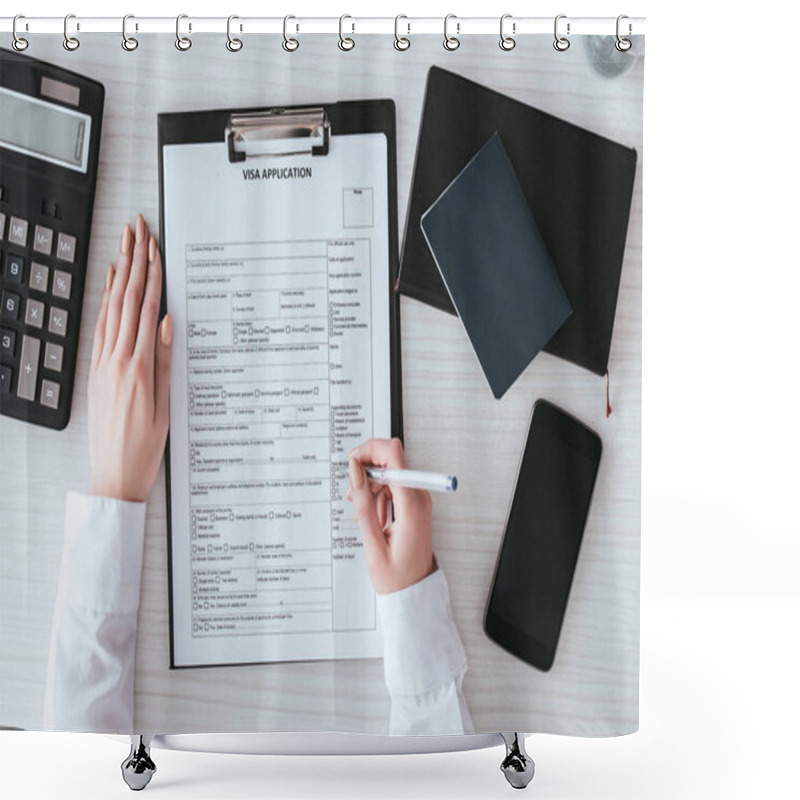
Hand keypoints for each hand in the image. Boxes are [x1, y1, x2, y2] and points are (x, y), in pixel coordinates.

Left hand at [87, 214, 171, 501]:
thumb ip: (165, 362)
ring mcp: (103, 364)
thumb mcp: (164, 408)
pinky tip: (109, 286)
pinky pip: (101, 327)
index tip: (154, 246)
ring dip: (119, 274)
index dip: (151, 274)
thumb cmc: (144, 449)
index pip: (146, 309)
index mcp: (138, 368)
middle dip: (134, 261)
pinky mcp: (96, 372)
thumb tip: (168, 323)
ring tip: (125, 245)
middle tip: (137, 229)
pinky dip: (105, 302)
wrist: (113, 476)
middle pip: (126, 300)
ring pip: (112, 308)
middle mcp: (116, 360)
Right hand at [346, 438, 434, 593]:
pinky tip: (371, 515)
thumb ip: (363, 503)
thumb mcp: (373, 542)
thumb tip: (355, 471)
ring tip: (361, 511)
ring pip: (389, 472)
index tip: (353, 463)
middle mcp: (419, 496)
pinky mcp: (413, 504)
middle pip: (390, 459)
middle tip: (353, 494)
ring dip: (370, 485)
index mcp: (412, 504)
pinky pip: (393, 486)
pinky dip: (377, 494)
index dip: (370, 450)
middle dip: (366, 470)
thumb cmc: (397, 576)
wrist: (414, 592)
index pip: (393, 454)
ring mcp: (418, 499)